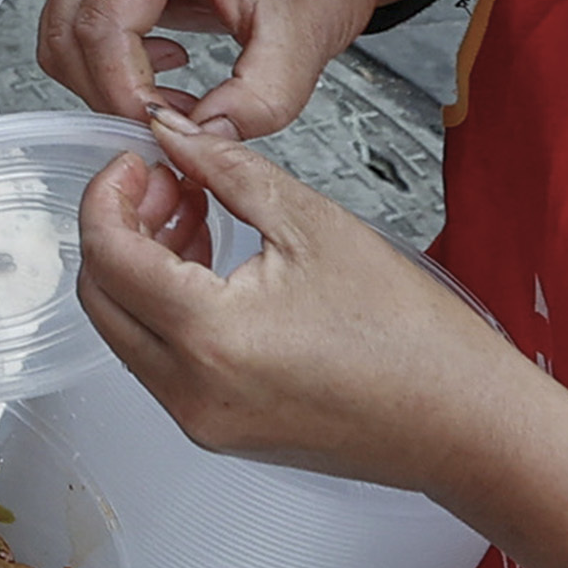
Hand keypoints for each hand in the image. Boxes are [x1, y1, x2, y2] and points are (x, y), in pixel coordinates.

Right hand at [32, 0, 430, 138]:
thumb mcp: (304, 39)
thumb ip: (257, 101)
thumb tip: (198, 141)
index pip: (101, 27)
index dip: (126, 94)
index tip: (171, 132)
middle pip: (67, 33)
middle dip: (114, 95)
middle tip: (177, 125)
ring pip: (62, 37)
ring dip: (109, 85)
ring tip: (179, 98)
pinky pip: (76, 29)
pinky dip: (110, 68)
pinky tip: (166, 69)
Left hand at [76, 125, 567, 567]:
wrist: (467, 424)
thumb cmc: (413, 336)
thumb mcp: (313, 225)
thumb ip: (227, 171)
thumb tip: (172, 136)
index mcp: (209, 336)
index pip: (108, 253)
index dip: (109, 193)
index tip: (137, 160)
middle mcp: (190, 391)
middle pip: (99, 296)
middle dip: (117, 227)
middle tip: (165, 182)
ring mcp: (200, 420)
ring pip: (124, 331)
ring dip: (140, 266)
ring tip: (196, 215)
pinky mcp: (218, 431)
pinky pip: (160, 362)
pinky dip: (167, 308)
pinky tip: (211, 266)